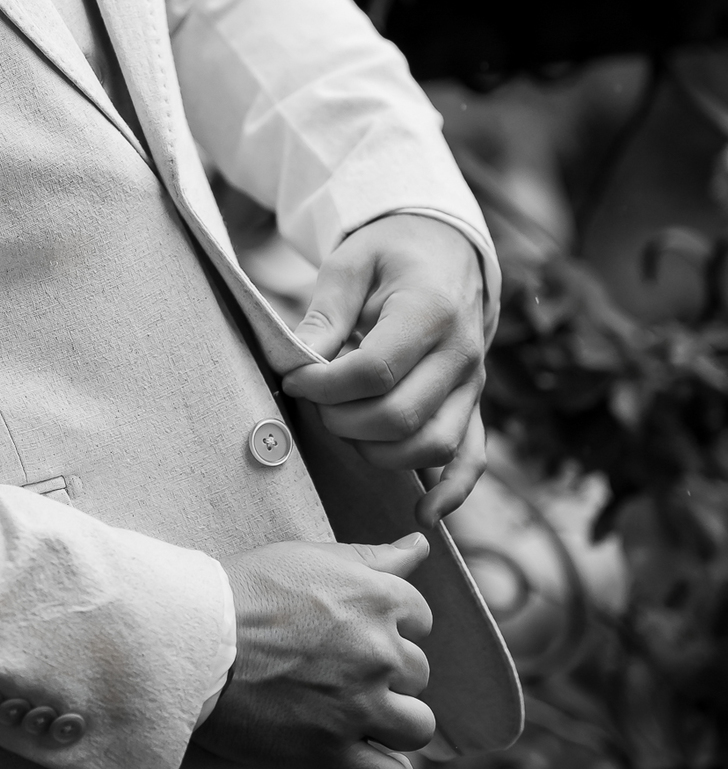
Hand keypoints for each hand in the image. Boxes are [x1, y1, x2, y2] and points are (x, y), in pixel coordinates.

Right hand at [194, 536, 434, 768]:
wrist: (193, 641)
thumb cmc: (245, 591)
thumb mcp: (310, 557)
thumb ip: (373, 557)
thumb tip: (420, 544)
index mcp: (378, 600)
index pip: (421, 619)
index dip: (390, 627)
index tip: (356, 633)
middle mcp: (379, 654)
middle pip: (418, 673)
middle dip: (387, 673)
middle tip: (342, 672)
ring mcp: (359, 707)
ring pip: (417, 727)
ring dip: (393, 722)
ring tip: (356, 715)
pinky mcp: (332, 754)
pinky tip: (363, 757)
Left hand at [282, 215, 486, 524]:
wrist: (446, 253)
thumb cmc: (391, 257)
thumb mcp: (350, 265)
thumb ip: (324, 315)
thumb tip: (297, 363)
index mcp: (430, 311)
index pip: (375, 371)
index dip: (324, 385)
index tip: (295, 380)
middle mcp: (461, 354)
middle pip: (400, 417)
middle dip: (342, 421)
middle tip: (313, 404)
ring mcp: (473, 386)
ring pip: (431, 446)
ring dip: (377, 451)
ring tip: (344, 425)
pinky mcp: (474, 406)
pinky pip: (472, 460)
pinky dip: (452, 492)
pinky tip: (424, 515)